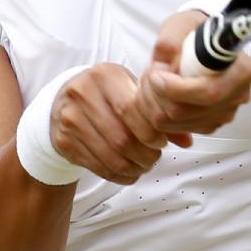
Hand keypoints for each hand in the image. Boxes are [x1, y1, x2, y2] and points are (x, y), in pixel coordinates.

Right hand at [49, 63, 167, 184]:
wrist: (62, 101)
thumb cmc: (106, 94)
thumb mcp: (129, 90)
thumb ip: (156, 112)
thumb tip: (187, 139)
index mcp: (104, 75)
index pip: (131, 109)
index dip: (150, 131)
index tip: (161, 142)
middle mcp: (83, 94)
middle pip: (122, 137)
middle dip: (145, 154)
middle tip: (155, 157)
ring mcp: (69, 118)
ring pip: (110, 155)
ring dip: (134, 167)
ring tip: (144, 164)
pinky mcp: (64, 141)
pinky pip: (97, 166)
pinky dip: (119, 175)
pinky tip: (129, 171)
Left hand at [131, 11, 250, 137]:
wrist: (205, 43)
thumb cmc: (196, 32)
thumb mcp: (182, 24)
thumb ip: (170, 41)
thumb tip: (161, 65)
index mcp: (241, 70)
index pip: (208, 93)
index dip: (175, 89)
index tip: (155, 73)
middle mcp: (236, 96)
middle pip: (186, 112)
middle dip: (157, 95)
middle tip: (148, 74)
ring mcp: (223, 113)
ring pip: (175, 123)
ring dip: (153, 104)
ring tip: (152, 81)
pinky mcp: (208, 124)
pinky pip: (175, 129)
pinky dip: (158, 113)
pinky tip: (158, 93)